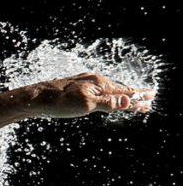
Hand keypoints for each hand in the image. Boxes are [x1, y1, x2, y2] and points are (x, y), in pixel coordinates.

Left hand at [26, 72, 154, 118]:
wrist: (33, 99)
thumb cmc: (58, 103)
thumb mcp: (85, 105)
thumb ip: (108, 103)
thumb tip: (129, 100)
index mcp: (99, 84)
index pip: (125, 92)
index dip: (139, 97)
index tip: (152, 98)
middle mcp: (93, 80)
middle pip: (118, 89)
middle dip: (133, 95)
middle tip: (148, 99)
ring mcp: (83, 82)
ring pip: (108, 89)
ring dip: (121, 95)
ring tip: (130, 100)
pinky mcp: (74, 87)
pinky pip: (97, 90)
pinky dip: (107, 94)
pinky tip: (104, 96)